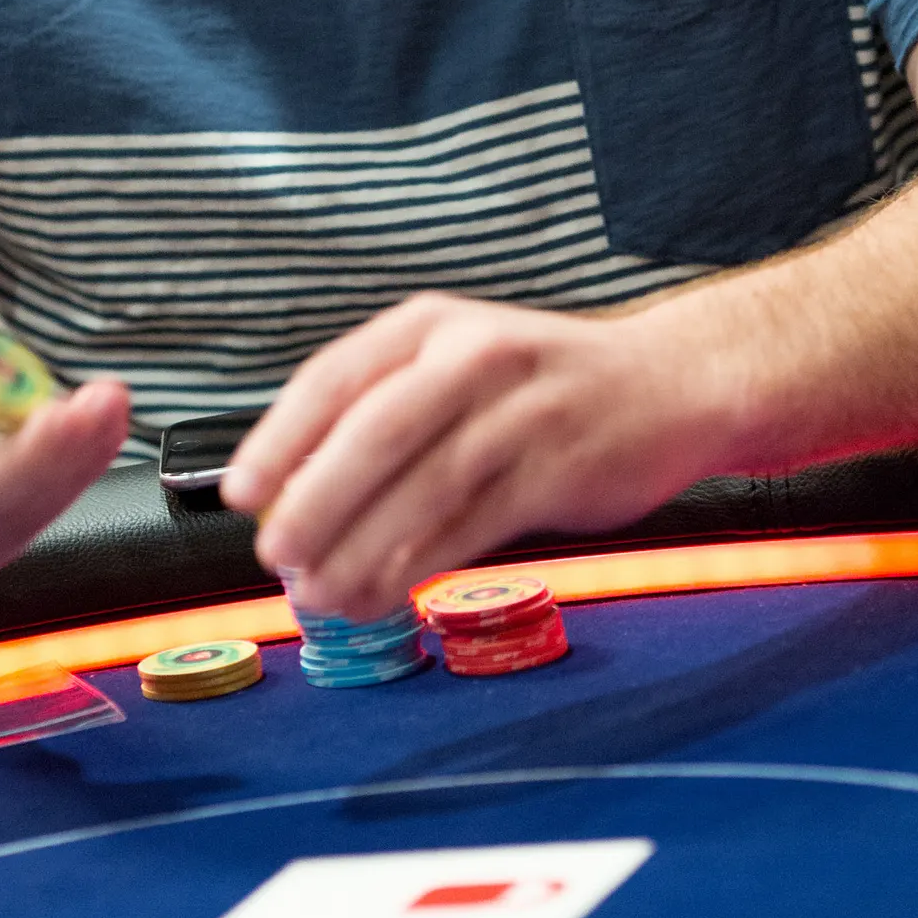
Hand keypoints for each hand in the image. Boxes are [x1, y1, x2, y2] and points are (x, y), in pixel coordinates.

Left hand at [221, 291, 726, 617]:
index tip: (240, 493)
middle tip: (273, 553)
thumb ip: (387, 413)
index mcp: (433, 325)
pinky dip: (420, 565)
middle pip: (374, 432)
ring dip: (361, 549)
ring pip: (422, 487)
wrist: (677, 382)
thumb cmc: (546, 385)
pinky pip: (473, 525)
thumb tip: (294, 494)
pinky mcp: (559, 469)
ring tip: (319, 592)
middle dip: (314, 500)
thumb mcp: (462, 364)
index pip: (335, 377)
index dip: (281, 438)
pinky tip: (384, 593)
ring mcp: (521, 412)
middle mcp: (474, 356)